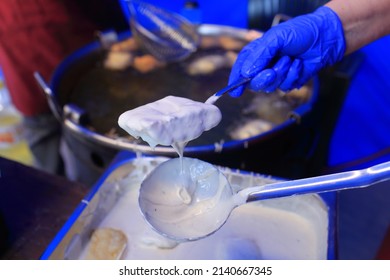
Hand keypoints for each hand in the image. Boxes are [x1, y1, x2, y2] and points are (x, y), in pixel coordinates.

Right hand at [228, 6, 345, 95]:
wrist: (325, 38)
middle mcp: (264, 65)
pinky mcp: (290, 81)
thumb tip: (247, 73)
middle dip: (262, 79)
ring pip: (270, 86)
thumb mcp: (276, 38)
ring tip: (291, 59)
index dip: (236, 80)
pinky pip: (285, 86)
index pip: (241, 68)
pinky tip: (299, 64)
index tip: (235, 91)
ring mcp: (277, 74)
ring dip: (282, 74)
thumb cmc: (300, 32)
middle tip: (271, 72)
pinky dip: (293, 76)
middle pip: (253, 82)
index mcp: (256, 53)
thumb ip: (259, 55)